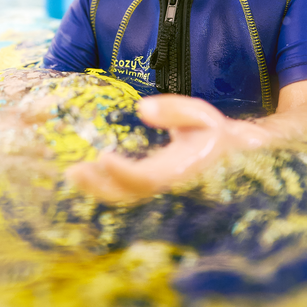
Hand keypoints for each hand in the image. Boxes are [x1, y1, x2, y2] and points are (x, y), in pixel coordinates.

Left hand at [65, 95, 268, 202]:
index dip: (123, 172)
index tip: (102, 157)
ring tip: (73, 174)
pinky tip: (87, 176)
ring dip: (97, 188)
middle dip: (100, 186)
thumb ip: (175, 110)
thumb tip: (141, 110)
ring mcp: (159, 190)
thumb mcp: (204, 114)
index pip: (147, 179)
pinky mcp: (152, 187)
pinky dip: (105, 186)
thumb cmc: (217, 134)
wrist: (234, 159)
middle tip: (73, 171)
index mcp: (181, 170)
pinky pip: (125, 193)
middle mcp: (168, 185)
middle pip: (129, 195)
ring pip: (125, 197)